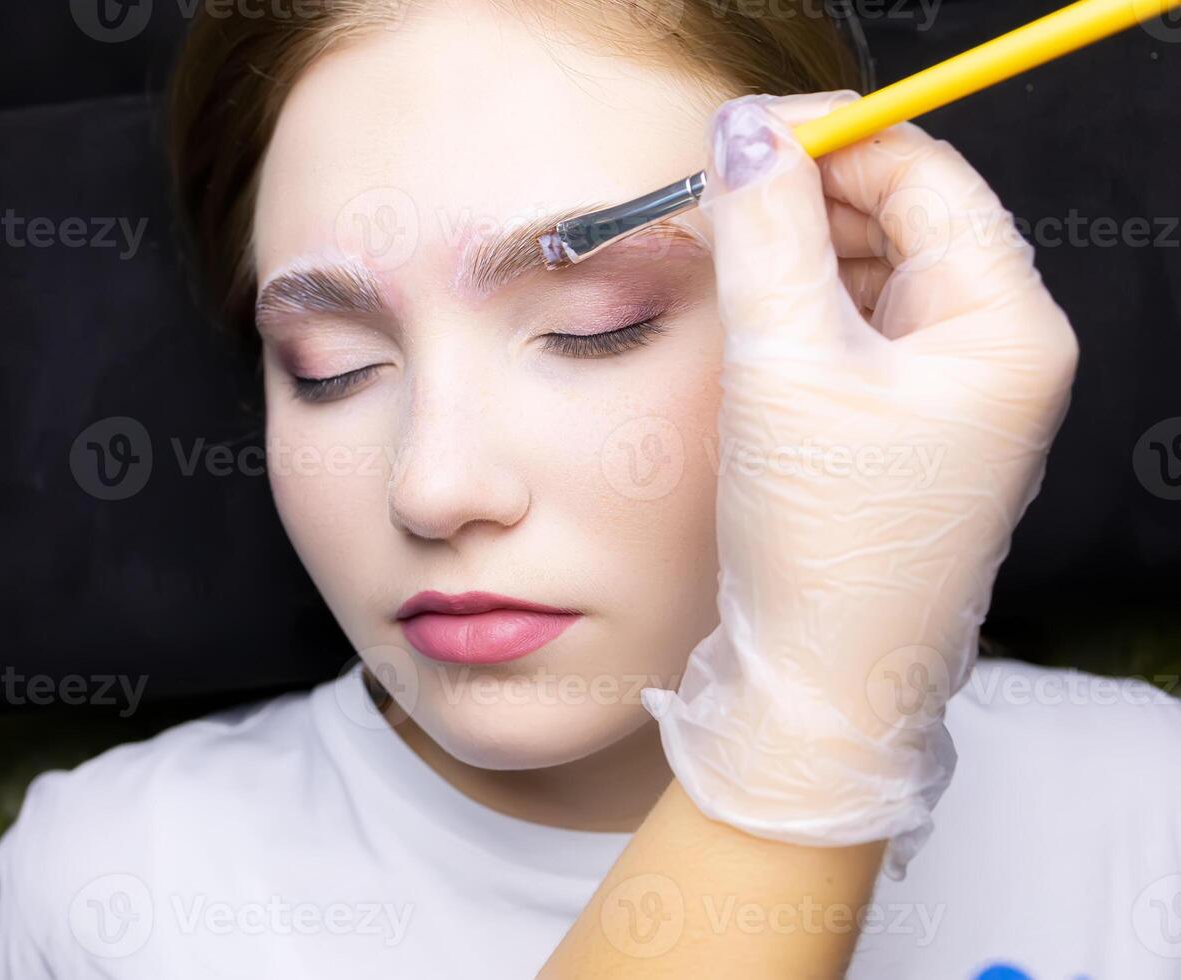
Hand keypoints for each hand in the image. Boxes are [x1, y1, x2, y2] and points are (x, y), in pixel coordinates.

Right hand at [643, 91, 1078, 877]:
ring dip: (793, 253)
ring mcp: (948, 397)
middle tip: (711, 200)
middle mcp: (991, 354)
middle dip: (803, 197)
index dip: (829, 138)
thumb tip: (745, 132)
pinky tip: (743, 321)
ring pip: (869, 275)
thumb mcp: (784, 366)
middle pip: (900, 218)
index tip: (738, 138)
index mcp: (1003, 327)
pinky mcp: (900, 432)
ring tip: (716, 260)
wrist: (819, 692)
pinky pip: (852, 335)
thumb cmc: (827, 549)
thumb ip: (763, 232)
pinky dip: (795, 311)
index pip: (923, 173)